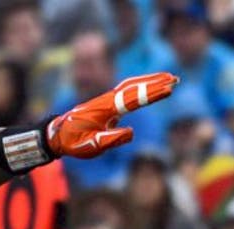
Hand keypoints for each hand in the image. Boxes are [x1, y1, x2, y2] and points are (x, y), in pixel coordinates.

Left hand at [47, 72, 178, 157]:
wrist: (57, 134)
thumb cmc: (73, 142)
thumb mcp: (90, 146)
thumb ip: (110, 140)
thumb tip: (131, 133)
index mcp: (104, 109)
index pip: (132, 99)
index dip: (151, 94)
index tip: (169, 90)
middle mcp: (107, 100)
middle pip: (134, 88)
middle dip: (155, 83)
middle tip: (176, 79)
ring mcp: (107, 100)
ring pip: (131, 85)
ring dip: (150, 80)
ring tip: (170, 78)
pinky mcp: (107, 102)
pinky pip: (127, 89)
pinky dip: (141, 84)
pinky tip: (150, 84)